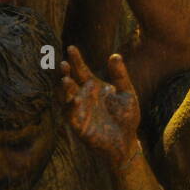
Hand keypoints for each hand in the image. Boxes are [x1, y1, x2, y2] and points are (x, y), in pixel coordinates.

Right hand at [60, 47, 140, 167]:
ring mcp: (79, 110)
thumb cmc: (126, 117)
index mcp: (94, 88)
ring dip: (65, 89)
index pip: (82, 71)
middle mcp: (83, 96)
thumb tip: (115, 55)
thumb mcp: (126, 93)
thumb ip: (120, 76)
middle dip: (66, 73)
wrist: (126, 140)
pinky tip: (76, 99)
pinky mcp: (78, 124)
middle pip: (71, 81)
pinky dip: (72, 106)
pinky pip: (71, 114)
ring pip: (67, 97)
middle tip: (63, 63)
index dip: (76, 60)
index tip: (72, 48)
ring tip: (66, 79)